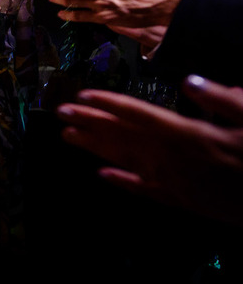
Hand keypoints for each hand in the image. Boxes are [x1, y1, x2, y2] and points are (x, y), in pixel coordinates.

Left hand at [56, 75, 242, 224]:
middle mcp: (175, 158)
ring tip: (68, 135)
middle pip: (125, 136)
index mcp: (191, 135)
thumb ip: (223, 100)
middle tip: (60, 112)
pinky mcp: (183, 200)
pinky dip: (123, 181)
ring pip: (128, 161)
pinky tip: (102, 175)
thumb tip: (191, 82)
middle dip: (91, 122)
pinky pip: (146, 190)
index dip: (109, 103)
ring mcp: (176, 182)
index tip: (82, 95)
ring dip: (97, 147)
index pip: (141, 114)